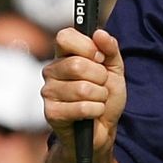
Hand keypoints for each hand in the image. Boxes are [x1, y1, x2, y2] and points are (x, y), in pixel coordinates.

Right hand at [42, 27, 125, 154]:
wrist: (103, 129)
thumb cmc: (105, 96)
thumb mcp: (114, 69)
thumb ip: (110, 49)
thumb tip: (99, 33)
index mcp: (63, 55)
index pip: (64, 37)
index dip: (86, 46)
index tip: (99, 58)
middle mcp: (51, 71)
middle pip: (76, 64)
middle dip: (99, 77)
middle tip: (101, 85)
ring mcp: (48, 92)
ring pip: (82, 88)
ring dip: (99, 97)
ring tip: (97, 101)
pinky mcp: (51, 113)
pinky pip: (81, 108)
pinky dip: (96, 110)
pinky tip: (92, 114)